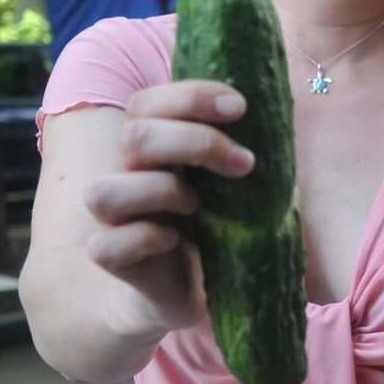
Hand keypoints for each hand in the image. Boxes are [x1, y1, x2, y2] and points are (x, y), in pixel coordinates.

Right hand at [82, 80, 252, 339]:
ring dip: (163, 192)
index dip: (191, 96)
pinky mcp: (111, 257)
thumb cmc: (214, 224)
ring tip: (198, 206)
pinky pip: (107, 245)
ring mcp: (114, 217)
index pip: (148, 102)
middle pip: (134, 136)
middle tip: (246, 163)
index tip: (241, 108)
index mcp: (153, 146)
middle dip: (197, 141)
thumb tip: (278, 108)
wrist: (184, 287)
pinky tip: (175, 242)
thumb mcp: (232, 183)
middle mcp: (125, 174)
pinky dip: (147, 239)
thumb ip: (240, 146)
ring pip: (105, 191)